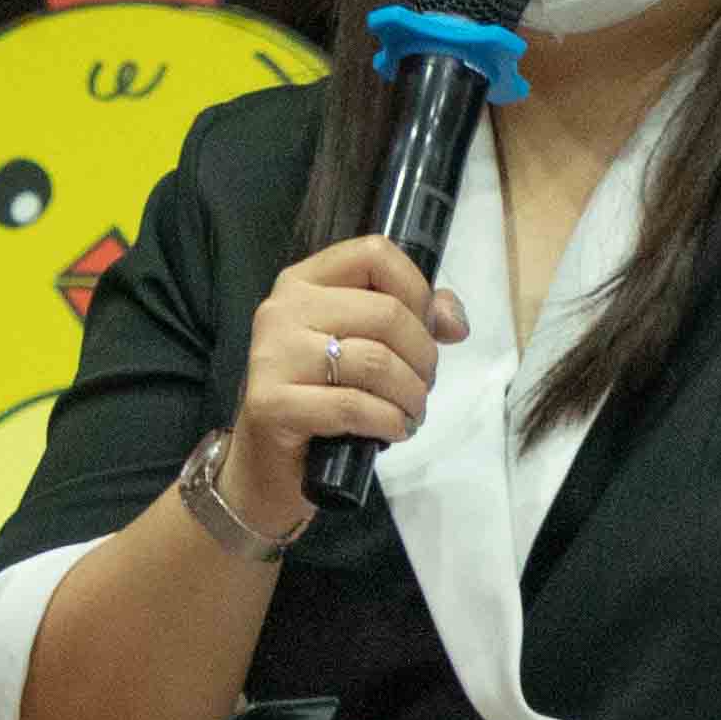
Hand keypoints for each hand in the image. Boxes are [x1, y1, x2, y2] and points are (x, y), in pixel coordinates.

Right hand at [223, 236, 465, 537]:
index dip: (417, 290)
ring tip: (411, 411)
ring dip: (411, 394)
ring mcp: (272, 356)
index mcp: (303, 282)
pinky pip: (353, 406)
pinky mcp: (271, 404)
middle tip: (423, 386)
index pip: (374, 254)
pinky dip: (388, 421)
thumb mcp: (361, 347)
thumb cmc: (318, 398)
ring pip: (376, 362)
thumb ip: (410, 319)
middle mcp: (282, 309)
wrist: (265, 465)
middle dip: (423, 356)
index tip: (428, 329)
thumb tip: (455, 322)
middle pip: (386, 313)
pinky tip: (392, 430)